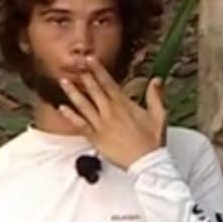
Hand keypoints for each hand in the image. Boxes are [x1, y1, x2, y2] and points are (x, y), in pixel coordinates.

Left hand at [58, 55, 167, 169]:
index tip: (90, 59)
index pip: (109, 83)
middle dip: (84, 76)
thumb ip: (155, 96)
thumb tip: (156, 79)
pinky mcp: (95, 138)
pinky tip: (62, 108)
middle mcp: (111, 112)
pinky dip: (71, 116)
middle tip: (74, 63)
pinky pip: (80, 125)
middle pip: (94, 90)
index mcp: (125, 104)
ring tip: (63, 81)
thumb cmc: (153, 140)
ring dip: (73, 92)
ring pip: (84, 105)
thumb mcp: (160, 115)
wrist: (146, 162)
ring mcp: (101, 125)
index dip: (98, 70)